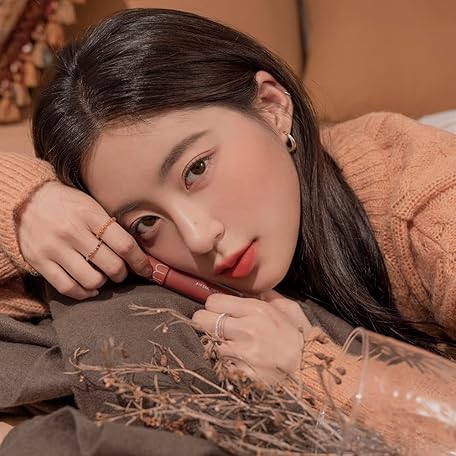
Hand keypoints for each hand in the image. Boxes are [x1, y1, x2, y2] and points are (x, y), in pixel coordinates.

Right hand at [16, 181, 152, 299]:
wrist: (27, 198)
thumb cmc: (68, 203)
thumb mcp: (92, 205)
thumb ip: (111, 226)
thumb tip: (137, 252)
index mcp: (91, 215)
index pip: (125, 245)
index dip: (140, 262)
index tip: (146, 269)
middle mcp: (73, 232)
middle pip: (111, 266)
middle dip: (122, 274)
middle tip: (121, 271)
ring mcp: (55, 248)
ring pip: (91, 280)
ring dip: (103, 283)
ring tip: (103, 276)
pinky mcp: (39, 261)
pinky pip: (67, 288)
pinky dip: (83, 293)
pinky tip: (89, 288)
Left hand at [192, 289, 312, 383]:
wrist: (310, 373)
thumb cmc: (300, 339)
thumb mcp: (290, 309)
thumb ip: (270, 296)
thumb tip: (256, 290)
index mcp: (256, 310)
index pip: (213, 302)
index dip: (214, 306)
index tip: (219, 311)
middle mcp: (246, 329)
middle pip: (203, 320)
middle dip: (205, 322)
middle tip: (215, 327)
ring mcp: (241, 353)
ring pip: (209, 343)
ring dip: (216, 344)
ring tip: (231, 346)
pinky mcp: (239, 372)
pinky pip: (220, 363)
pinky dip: (225, 362)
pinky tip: (238, 361)